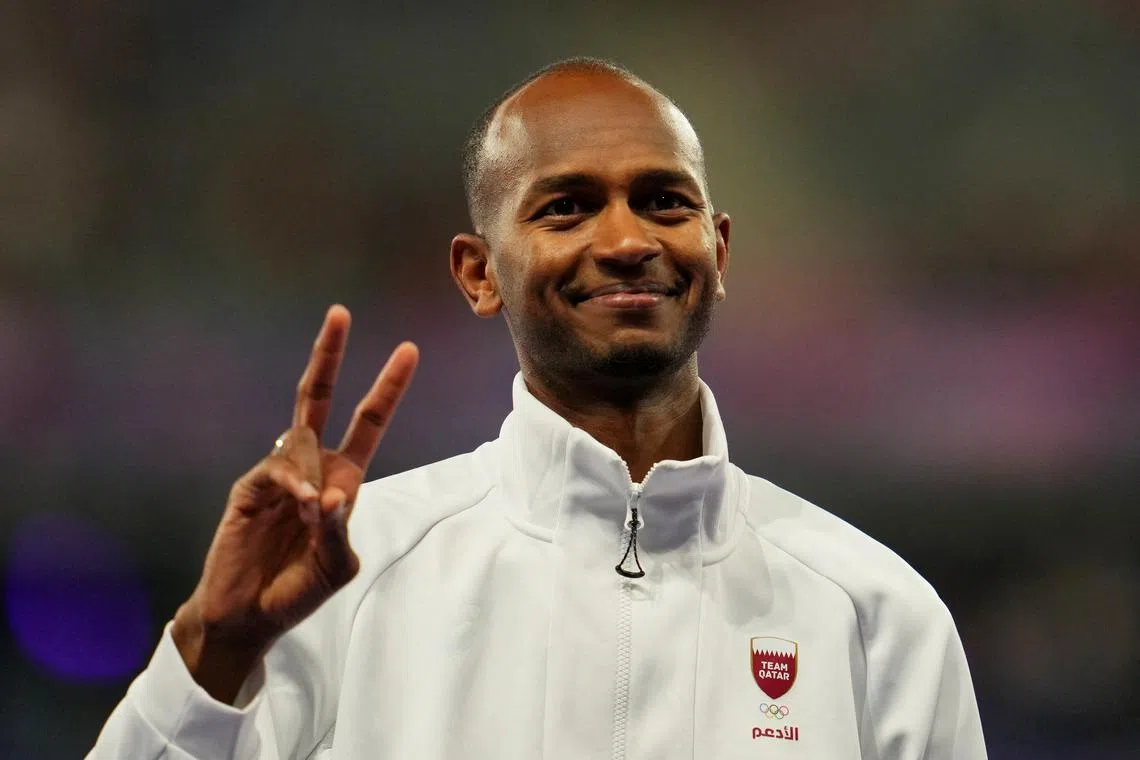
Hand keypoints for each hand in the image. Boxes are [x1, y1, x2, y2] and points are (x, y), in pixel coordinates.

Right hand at [171, 305, 417, 701]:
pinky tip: (303, 506)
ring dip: (314, 475)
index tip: (409, 349)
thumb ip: (340, 531)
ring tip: (314, 514)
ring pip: (300, 441)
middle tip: (339, 313)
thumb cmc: (296, 591)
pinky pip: (277, 469)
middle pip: (318, 398)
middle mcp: (311, 466)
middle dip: (329, 356)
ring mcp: (278, 474)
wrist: (248, 618)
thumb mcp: (336, 566)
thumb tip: (332, 493)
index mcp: (342, 479)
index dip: (388, 388)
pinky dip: (295, 485)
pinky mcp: (249, 488)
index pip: (368, 422)